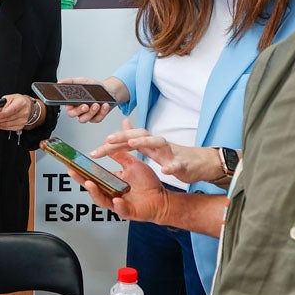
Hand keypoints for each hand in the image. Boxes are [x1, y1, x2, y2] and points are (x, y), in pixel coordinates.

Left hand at [0, 93, 37, 131]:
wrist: (26, 105)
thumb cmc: (17, 100)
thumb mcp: (9, 98)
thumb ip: (2, 104)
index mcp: (21, 103)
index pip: (11, 110)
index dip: (2, 114)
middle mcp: (24, 112)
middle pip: (8, 118)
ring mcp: (23, 120)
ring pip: (7, 124)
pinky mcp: (21, 126)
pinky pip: (9, 128)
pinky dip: (2, 126)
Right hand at [61, 76, 125, 123]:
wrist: (108, 90)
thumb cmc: (94, 86)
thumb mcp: (82, 81)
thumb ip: (71, 81)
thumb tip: (60, 82)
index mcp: (73, 103)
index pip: (68, 108)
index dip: (69, 107)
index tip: (72, 104)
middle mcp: (79, 110)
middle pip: (74, 115)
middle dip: (79, 111)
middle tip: (85, 106)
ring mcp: (88, 115)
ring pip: (85, 119)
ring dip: (91, 112)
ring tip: (96, 104)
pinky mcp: (97, 118)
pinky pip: (97, 119)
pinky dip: (102, 112)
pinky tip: (105, 105)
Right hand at [63, 151, 168, 223]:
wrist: (163, 198)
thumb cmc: (148, 184)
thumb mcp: (132, 164)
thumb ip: (121, 153)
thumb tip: (112, 139)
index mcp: (111, 183)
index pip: (93, 177)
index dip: (82, 171)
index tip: (72, 163)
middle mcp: (112, 194)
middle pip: (92, 188)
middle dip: (81, 180)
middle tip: (73, 172)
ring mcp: (118, 204)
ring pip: (102, 201)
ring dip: (95, 192)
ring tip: (90, 184)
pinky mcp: (129, 211)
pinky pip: (121, 210)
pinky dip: (119, 206)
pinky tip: (117, 200)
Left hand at [94, 122, 227, 186]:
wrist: (199, 164)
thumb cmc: (174, 156)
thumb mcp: (152, 148)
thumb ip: (135, 139)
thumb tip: (122, 125)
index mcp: (149, 144)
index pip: (127, 140)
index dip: (112, 143)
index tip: (95, 150)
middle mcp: (158, 144)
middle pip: (139, 136)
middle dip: (123, 137)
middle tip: (107, 141)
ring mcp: (171, 152)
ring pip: (158, 143)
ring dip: (145, 142)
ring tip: (132, 144)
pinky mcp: (183, 164)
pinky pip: (177, 164)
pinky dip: (171, 166)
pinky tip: (165, 170)